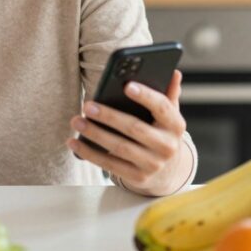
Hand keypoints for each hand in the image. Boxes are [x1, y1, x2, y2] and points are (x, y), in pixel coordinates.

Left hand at [68, 70, 189, 195]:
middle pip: (135, 128)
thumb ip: (169, 95)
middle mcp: (168, 146)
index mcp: (176, 125)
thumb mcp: (169, 116)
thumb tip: (174, 73)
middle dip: (109, 116)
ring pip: (119, 147)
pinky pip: (110, 165)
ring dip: (94, 134)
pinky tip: (75, 143)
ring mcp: (153, 164)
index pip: (162, 107)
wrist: (168, 172)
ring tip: (76, 121)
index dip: (145, 96)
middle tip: (87, 106)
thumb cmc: (162, 134)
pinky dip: (90, 153)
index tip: (126, 85)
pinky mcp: (138, 178)